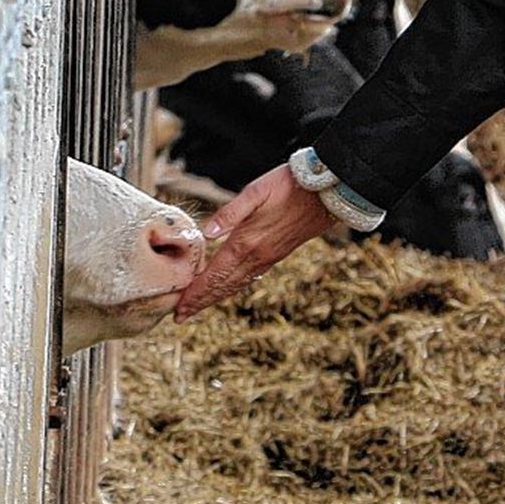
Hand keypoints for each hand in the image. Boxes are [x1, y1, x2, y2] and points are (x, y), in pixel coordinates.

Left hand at [174, 162, 336, 319]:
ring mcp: (268, 258)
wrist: (325, 194)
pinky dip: (232, 287)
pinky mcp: (276, 255)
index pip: (214, 275)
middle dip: (200, 301)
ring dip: (215, 297)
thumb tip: (207, 233)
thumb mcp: (256, 191)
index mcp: (247, 242)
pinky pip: (249, 278)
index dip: (196, 293)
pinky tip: (227, 287)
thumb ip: (230, 212)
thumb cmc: (289, 186)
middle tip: (180, 317)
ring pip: (236, 284)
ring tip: (198, 307)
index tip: (179, 308)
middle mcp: (256, 256)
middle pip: (223, 286)